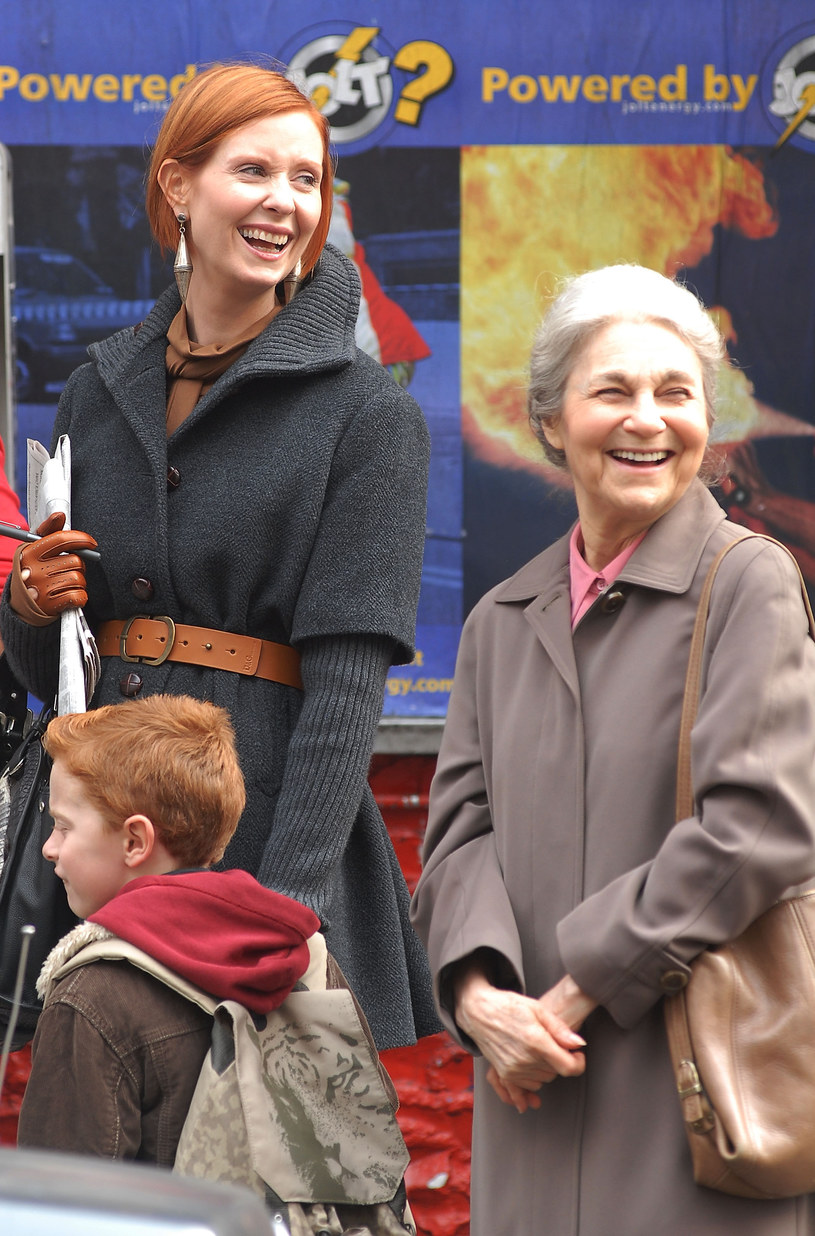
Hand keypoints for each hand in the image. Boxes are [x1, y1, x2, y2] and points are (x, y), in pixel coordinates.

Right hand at [18, 512, 97, 614]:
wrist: (22, 605)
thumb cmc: (34, 572)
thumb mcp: (35, 551)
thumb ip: (49, 532)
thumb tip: (59, 515)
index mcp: (31, 553)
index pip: (61, 539)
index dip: (81, 539)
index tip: (91, 543)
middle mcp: (35, 569)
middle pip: (75, 561)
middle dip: (79, 566)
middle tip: (70, 570)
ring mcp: (42, 588)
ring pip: (79, 578)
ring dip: (79, 582)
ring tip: (67, 584)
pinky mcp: (50, 605)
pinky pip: (78, 596)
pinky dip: (80, 597)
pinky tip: (70, 596)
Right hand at [453, 963, 588, 1113]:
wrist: (478, 1011)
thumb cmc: (508, 1006)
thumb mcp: (538, 1009)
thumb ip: (560, 1029)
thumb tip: (579, 1044)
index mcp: (536, 1041)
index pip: (568, 1067)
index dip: (578, 1063)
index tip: (578, 1055)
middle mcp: (525, 1059)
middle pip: (556, 1073)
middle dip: (560, 1060)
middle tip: (554, 1044)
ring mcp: (514, 1069)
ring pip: (544, 1080)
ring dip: (546, 1070)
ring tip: (540, 1051)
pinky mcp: (505, 1073)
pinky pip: (528, 1085)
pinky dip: (534, 1078)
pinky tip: (534, 1066)